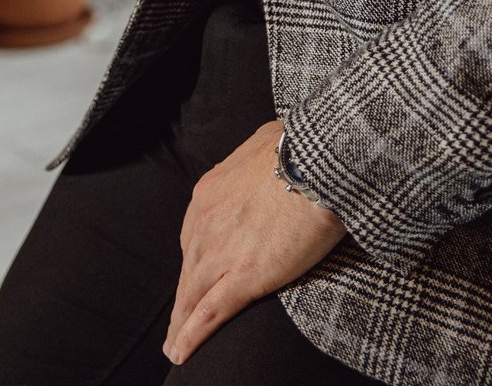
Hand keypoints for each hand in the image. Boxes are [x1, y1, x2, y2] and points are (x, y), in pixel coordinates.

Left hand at [163, 119, 345, 366]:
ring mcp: (220, 250)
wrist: (317, 162)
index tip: (197, 274)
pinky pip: (209, 313)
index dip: (196, 257)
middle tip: (177, 321)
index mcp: (211, 190)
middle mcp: (206, 221)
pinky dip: (191, 336)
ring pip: (192, 295)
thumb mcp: (268, 140)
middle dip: (183, 296)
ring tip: (174, 345)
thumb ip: (260, 154)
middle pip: (189, 267)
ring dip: (181, 322)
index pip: (196, 233)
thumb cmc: (302, 147)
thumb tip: (269, 150)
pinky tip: (180, 352)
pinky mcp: (243, 277)